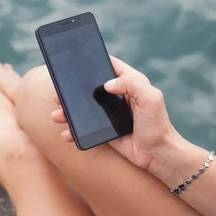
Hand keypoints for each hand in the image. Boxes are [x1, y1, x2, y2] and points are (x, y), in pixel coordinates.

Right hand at [51, 56, 184, 172]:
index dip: (95, 61)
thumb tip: (107, 83)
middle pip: (91, 88)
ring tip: (57, 115)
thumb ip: (132, 84)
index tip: (76, 61)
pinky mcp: (106, 131)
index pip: (110, 66)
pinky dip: (74, 130)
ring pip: (85, 109)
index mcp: (131, 83)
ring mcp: (111, 114)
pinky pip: (86, 128)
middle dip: (73, 90)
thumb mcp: (151, 99)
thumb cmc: (158, 126)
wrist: (159, 155)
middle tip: (58, 93)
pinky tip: (66, 133)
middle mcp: (119, 97)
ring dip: (69, 111)